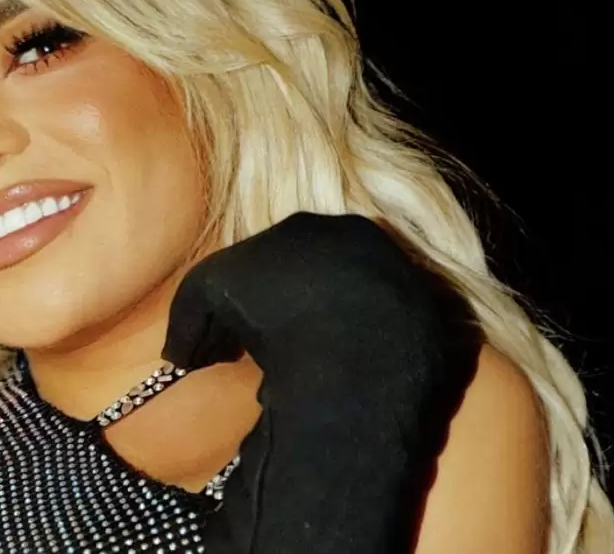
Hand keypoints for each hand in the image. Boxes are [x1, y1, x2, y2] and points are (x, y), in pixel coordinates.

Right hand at [163, 211, 483, 552]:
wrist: (353, 352)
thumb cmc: (271, 313)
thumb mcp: (205, 298)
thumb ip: (187, 318)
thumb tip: (179, 353)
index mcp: (314, 225)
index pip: (275, 251)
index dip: (249, 292)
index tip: (238, 327)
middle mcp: (366, 242)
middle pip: (322, 275)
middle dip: (295, 308)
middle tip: (274, 349)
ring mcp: (405, 282)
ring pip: (361, 308)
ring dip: (334, 335)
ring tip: (309, 374)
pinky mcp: (434, 325)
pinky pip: (392, 343)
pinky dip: (369, 361)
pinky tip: (347, 387)